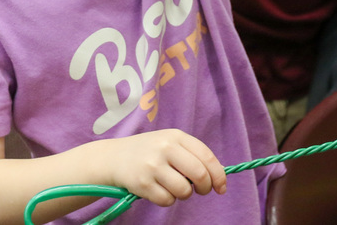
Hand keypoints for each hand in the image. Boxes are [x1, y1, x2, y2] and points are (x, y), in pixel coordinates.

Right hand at [103, 129, 226, 206]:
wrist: (114, 157)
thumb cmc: (149, 152)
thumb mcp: (170, 144)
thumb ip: (193, 155)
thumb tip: (219, 174)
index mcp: (175, 136)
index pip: (206, 156)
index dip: (218, 175)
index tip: (221, 187)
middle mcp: (164, 148)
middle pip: (199, 174)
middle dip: (205, 188)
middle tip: (201, 191)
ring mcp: (153, 165)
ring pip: (184, 190)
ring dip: (183, 194)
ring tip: (173, 187)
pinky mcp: (142, 183)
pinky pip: (167, 200)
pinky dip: (167, 199)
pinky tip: (158, 189)